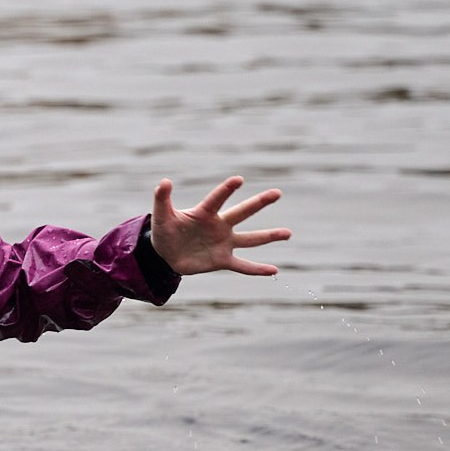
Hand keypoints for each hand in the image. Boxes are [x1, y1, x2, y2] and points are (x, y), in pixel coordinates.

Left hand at [149, 176, 289, 276]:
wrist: (165, 255)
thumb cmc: (165, 231)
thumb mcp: (161, 216)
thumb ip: (162, 199)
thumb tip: (164, 181)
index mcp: (205, 213)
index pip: (217, 199)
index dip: (226, 190)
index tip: (238, 180)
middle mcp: (220, 225)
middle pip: (242, 212)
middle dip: (259, 203)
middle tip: (277, 193)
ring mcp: (224, 243)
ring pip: (251, 239)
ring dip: (269, 236)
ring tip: (288, 233)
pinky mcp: (222, 260)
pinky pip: (243, 265)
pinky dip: (257, 269)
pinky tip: (274, 271)